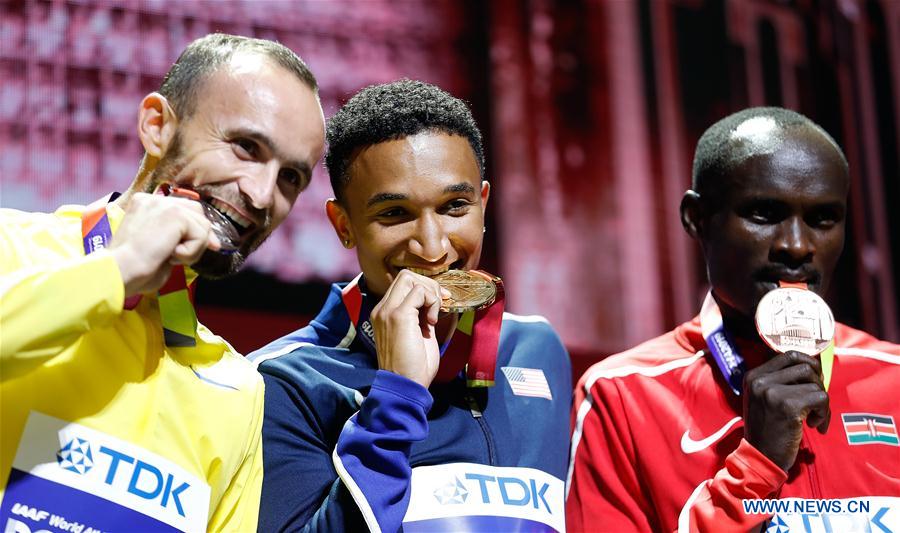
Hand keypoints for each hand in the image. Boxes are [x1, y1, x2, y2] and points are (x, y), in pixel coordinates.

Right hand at [109, 192, 220, 296]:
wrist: (120, 270)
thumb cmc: (134, 269)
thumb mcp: (159, 248)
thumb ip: (180, 239)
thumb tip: (213, 241)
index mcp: (145, 205)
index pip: (183, 209)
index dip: (195, 228)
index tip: (204, 245)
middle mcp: (154, 199)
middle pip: (196, 211)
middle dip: (200, 235)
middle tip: (186, 256)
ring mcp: (165, 204)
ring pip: (202, 225)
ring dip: (194, 248)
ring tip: (171, 257)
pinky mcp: (175, 214)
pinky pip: (200, 235)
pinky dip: (191, 252)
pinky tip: (171, 256)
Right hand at [369, 270, 445, 387]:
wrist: (405, 386)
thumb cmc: (414, 367)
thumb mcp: (419, 335)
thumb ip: (422, 316)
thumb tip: (436, 301)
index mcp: (384, 313)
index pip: (403, 285)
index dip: (425, 289)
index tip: (439, 304)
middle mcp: (382, 309)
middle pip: (405, 276)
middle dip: (428, 286)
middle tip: (439, 305)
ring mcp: (387, 311)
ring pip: (410, 278)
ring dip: (430, 292)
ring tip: (433, 315)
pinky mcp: (398, 316)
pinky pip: (419, 292)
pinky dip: (432, 302)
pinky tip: (431, 321)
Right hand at [743, 350, 830, 471]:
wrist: (760, 458)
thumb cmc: (768, 430)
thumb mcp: (765, 399)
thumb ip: (781, 382)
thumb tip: (812, 365)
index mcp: (753, 376)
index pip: (789, 354)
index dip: (809, 365)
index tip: (813, 383)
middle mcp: (760, 380)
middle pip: (805, 365)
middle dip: (818, 383)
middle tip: (816, 403)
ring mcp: (772, 391)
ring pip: (815, 383)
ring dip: (822, 403)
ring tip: (815, 419)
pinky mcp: (788, 405)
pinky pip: (820, 398)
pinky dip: (824, 413)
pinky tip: (815, 426)